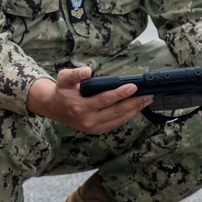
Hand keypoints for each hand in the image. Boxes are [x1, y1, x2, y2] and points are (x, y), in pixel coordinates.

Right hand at [26, 67, 152, 134]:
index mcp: (80, 107)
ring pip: (119, 119)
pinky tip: (136, 107)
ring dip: (135, 110)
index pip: (104, 100)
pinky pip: (117, 123)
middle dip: (134, 103)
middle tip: (147, 94)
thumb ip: (74, 74)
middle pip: (116, 112)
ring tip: (146, 100)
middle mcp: (88, 120)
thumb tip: (88, 71)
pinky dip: (128, 115)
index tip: (132, 86)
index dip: (120, 93)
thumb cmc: (62, 91)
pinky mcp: (98, 130)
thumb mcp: (63, 78)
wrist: (55, 108)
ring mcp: (94, 127)